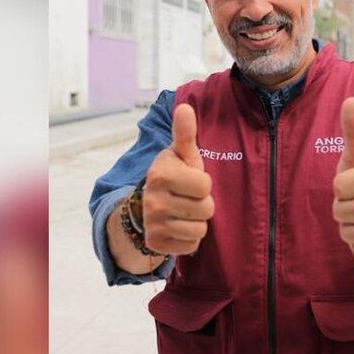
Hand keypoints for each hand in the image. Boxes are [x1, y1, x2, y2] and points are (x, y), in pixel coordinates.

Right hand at [142, 104, 214, 254]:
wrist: (147, 206)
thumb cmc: (175, 176)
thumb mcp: (181, 154)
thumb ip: (186, 134)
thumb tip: (184, 107)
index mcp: (161, 173)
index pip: (205, 185)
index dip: (203, 184)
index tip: (190, 180)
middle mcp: (153, 199)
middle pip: (206, 209)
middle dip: (202, 204)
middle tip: (188, 198)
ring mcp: (152, 223)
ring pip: (199, 230)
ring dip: (197, 222)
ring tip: (184, 212)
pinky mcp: (155, 244)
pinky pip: (190, 246)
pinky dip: (189, 239)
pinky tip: (178, 227)